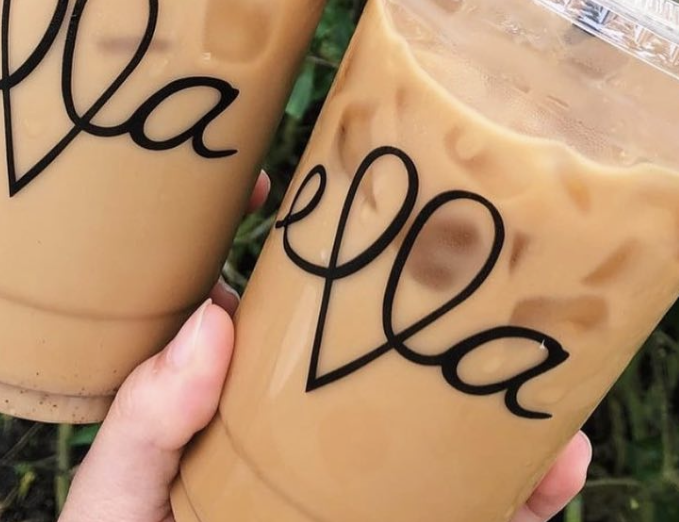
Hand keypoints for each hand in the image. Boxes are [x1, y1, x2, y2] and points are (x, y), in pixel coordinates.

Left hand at [0, 0, 275, 521]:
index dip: (115, 30)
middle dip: (176, 125)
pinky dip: (169, 284)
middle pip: (106, 137)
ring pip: (127, 215)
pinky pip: (121, 293)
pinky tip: (218, 280)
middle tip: (245, 115)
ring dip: (190, 207)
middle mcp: (11, 180)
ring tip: (248, 195)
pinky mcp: (48, 320)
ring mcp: (34, 252)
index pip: (55, 58)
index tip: (185, 5)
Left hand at [60, 290, 590, 521]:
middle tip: (492, 265)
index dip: (305, 248)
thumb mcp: (120, 491)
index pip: (283, 308)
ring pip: (450, 431)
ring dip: (510, 401)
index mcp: (240, 398)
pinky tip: (559, 465)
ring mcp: (367, 487)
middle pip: (389, 358)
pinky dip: (527, 492)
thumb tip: (214, 319)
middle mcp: (315, 432)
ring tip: (556, 369)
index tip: (320, 188)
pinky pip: (479, 511)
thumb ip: (149, 418)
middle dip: (443, 317)